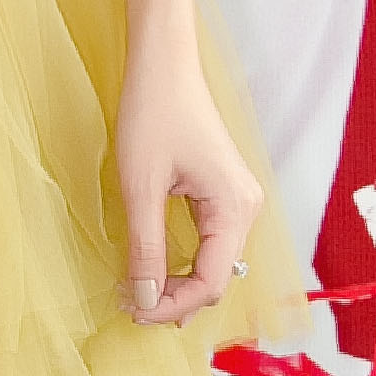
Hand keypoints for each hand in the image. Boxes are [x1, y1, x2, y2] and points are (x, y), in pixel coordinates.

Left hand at [112, 37, 260, 326]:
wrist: (164, 65)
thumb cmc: (153, 114)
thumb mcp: (141, 186)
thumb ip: (146, 248)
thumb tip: (145, 300)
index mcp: (234, 208)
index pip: (212, 282)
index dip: (172, 306)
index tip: (132, 311)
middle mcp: (246, 207)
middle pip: (218, 277)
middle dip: (175, 299)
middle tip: (129, 305)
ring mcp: (237, 200)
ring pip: (214, 263)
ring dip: (178, 284)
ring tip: (139, 294)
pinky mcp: (223, 193)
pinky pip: (210, 243)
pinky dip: (183, 263)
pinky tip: (157, 271)